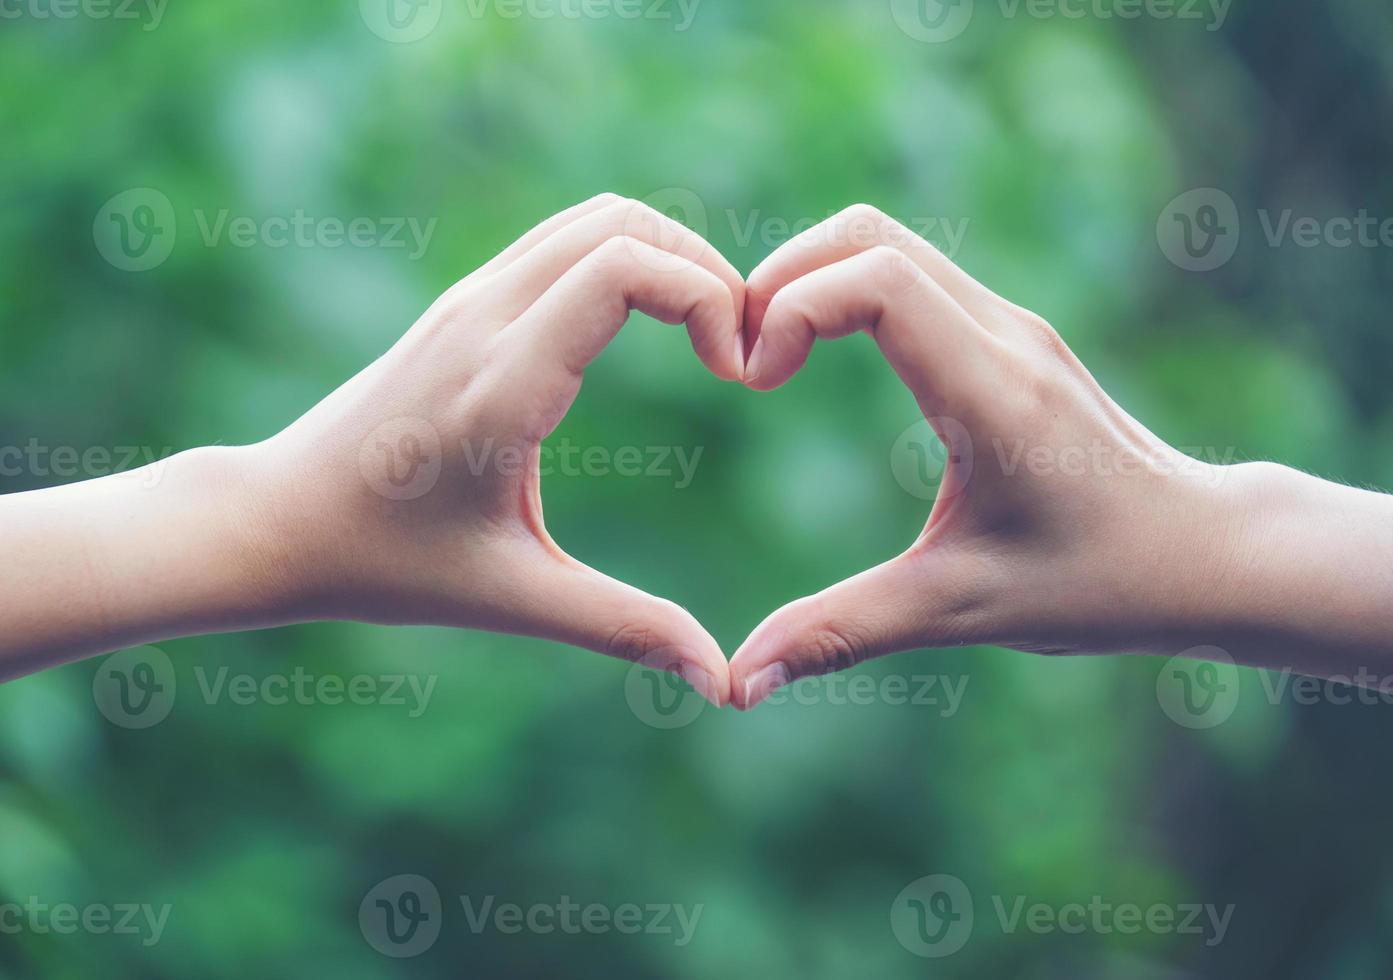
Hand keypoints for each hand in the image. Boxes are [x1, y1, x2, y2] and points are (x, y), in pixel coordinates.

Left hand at [255, 194, 744, 704]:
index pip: (624, 268)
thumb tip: (719, 682)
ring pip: (594, 219)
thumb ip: (624, 628)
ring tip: (709, 335)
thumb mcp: (512, 599)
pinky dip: (627, 261)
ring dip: (669, 257)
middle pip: (624, 223)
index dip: (708, 298)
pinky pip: (563, 243)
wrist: (277, 520)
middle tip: (740, 350)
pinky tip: (651, 330)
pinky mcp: (465, 304)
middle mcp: (484, 320)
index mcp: (503, 385)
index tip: (736, 374)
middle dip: (708, 271)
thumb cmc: (386, 565)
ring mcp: (470, 301)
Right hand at [728, 204, 1392, 707]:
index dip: (793, 307)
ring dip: (809, 281)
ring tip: (765, 360)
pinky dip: (842, 293)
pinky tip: (815, 360)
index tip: (756, 380)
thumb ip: (842, 633)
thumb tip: (739, 685)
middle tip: (739, 361)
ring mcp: (1009, 326)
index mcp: (994, 392)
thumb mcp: (960, 610)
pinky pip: (907, 275)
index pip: (878, 280)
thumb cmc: (1098, 584)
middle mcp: (1003, 335)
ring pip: (885, 243)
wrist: (1200, 551)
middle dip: (781, 280)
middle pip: (868, 235)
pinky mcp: (1005, 335)